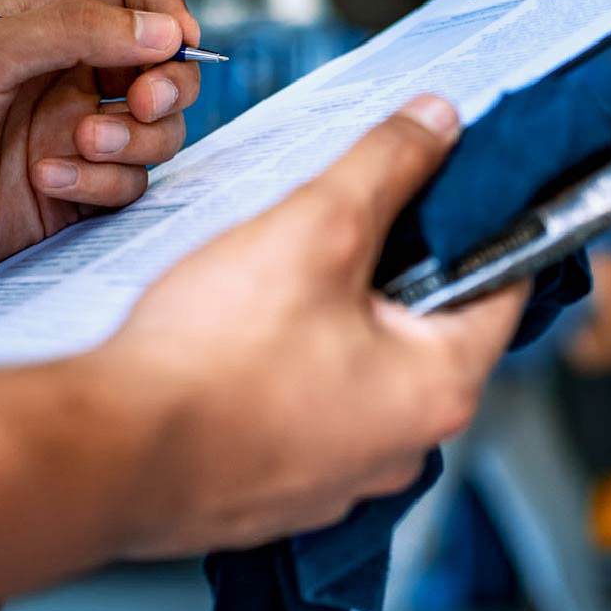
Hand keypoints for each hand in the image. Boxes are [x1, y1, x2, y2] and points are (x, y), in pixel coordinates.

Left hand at [0, 0, 202, 306]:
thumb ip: (75, 32)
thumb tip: (164, 29)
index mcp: (45, 25)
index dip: (165, 10)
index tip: (176, 41)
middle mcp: (68, 78)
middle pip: (164, 67)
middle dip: (170, 84)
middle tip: (145, 102)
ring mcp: (73, 138)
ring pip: (157, 132)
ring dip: (133, 140)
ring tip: (77, 147)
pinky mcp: (72, 195)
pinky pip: (128, 187)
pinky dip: (101, 184)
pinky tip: (43, 181)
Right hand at [73, 95, 528, 557]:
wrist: (105, 454)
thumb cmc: (209, 358)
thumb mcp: (313, 227)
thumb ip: (387, 166)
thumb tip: (438, 123)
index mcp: (439, 389)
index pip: (505, 284)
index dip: (485, 217)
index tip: (460, 177)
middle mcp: (405, 447)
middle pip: (430, 324)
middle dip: (393, 262)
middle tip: (345, 214)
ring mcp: (342, 476)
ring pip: (363, 366)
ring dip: (335, 316)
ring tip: (281, 274)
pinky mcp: (283, 488)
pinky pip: (309, 409)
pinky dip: (289, 367)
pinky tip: (245, 334)